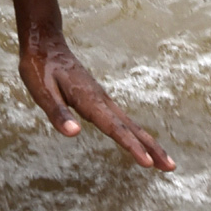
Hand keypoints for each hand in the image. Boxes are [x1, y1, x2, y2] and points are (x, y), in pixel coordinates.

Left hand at [19, 25, 174, 170]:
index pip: (114, 127)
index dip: (131, 146)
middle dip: (152, 147)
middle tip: (171, 167)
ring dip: (148, 141)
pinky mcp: (98, 98)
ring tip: (163, 160)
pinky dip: (134, 132)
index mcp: (88, 100)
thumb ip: (57, 113)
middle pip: (131, 127)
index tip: (148, 163)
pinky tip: (138, 139)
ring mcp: (101, 98)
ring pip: (129, 123)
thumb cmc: (39, 68)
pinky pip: (121, 118)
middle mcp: (100, 99)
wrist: (45, 43)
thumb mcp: (41, 91)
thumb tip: (74, 133)